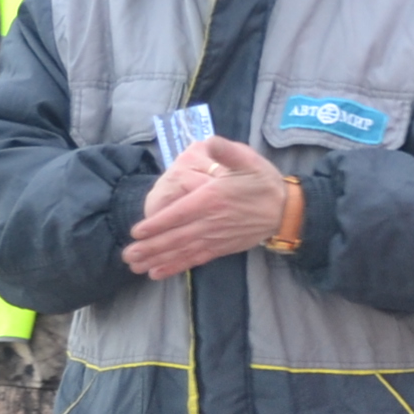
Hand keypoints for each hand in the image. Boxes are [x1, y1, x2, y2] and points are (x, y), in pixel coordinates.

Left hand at [127, 137, 289, 277]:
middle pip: (175, 237)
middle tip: (128, 256)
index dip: (157, 224)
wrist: (286, 210)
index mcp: (213, 199)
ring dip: (158, 259)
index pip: (179, 213)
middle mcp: (211, 221)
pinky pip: (195, 259)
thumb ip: (227, 151)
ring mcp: (216, 237)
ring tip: (136, 267)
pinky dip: (177, 267)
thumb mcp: (248, 160)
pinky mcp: (221, 248)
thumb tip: (211, 141)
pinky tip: (159, 273)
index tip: (136, 232)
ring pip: (182, 251)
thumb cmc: (263, 182)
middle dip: (150, 247)